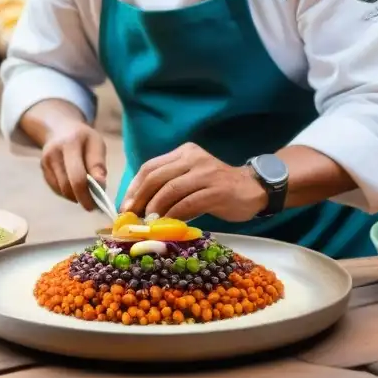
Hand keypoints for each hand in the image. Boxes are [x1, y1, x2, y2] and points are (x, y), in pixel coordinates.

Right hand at [40, 122, 107, 211]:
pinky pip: (55, 188)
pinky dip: (67, 192)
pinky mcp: (42, 170)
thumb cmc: (83, 137)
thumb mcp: (96, 143)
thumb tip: (100, 186)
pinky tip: (75, 188)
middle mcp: (54, 153)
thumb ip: (98, 164)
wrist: (60, 128)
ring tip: (86, 194)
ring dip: (74, 196)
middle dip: (80, 198)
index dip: (86, 194)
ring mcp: (45, 162)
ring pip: (60, 189)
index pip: (77, 176)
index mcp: (70, 143)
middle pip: (67, 185)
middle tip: (92, 205)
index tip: (96, 204)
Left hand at [121, 143, 266, 222]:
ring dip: (155, 209)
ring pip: (170, 190)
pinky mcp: (216, 190)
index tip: (125, 208)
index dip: (134, 188)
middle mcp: (193, 158)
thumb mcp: (190, 178)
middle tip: (131, 218)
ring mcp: (206, 173)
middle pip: (156, 177)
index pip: (150, 167)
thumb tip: (139, 207)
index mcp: (184, 153)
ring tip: (148, 223)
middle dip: (139, 199)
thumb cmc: (216, 187)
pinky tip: (167, 225)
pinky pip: (188, 203)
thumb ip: (169, 185)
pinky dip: (174, 215)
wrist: (253, 188)